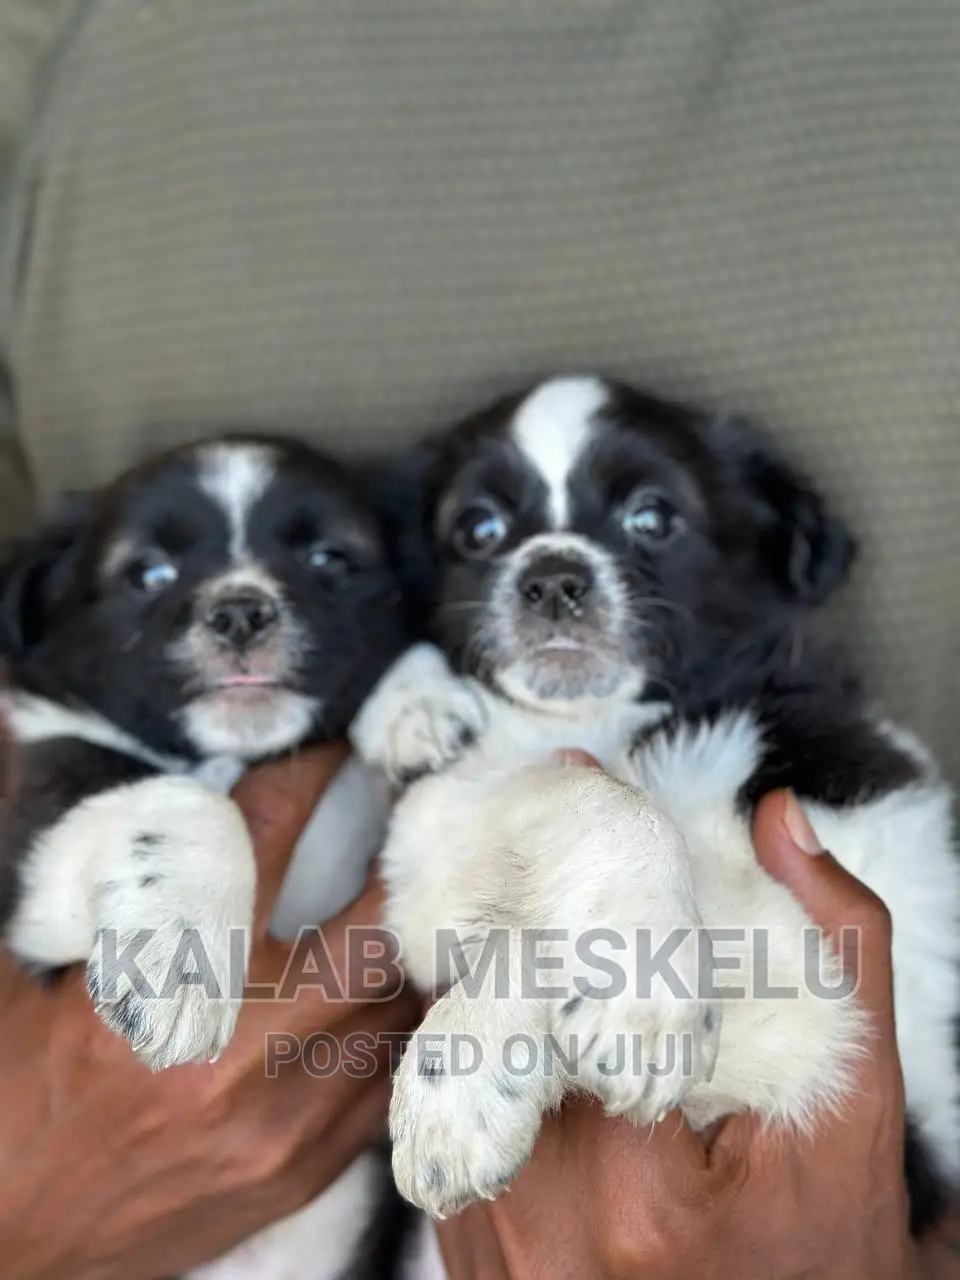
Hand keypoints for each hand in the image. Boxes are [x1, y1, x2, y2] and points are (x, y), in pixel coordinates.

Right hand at [0, 743, 418, 1279]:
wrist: (9, 1240)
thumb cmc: (18, 1091)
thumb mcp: (37, 969)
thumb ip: (95, 878)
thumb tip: (94, 771)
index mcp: (167, 980)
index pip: (263, 837)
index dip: (307, 774)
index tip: (337, 742)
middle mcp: (243, 1048)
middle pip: (376, 930)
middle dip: (407, 872)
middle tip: (421, 827)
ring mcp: (285, 1119)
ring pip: (399, 1011)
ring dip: (412, 956)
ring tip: (427, 910)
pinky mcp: (302, 1169)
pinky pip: (385, 1086)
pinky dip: (395, 1035)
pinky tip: (396, 1004)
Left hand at [437, 755, 936, 1279]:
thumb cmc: (826, 1238)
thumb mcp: (857, 1107)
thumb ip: (836, 953)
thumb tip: (777, 819)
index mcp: (639, 1196)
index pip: (568, 1007)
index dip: (572, 906)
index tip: (578, 806)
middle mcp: (546, 1234)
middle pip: (496, 1034)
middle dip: (518, 938)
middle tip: (540, 848)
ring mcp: (496, 1257)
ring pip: (455, 1076)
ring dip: (488, 995)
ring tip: (526, 927)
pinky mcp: (472, 1262)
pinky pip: (448, 1132)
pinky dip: (479, 1067)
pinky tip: (521, 1027)